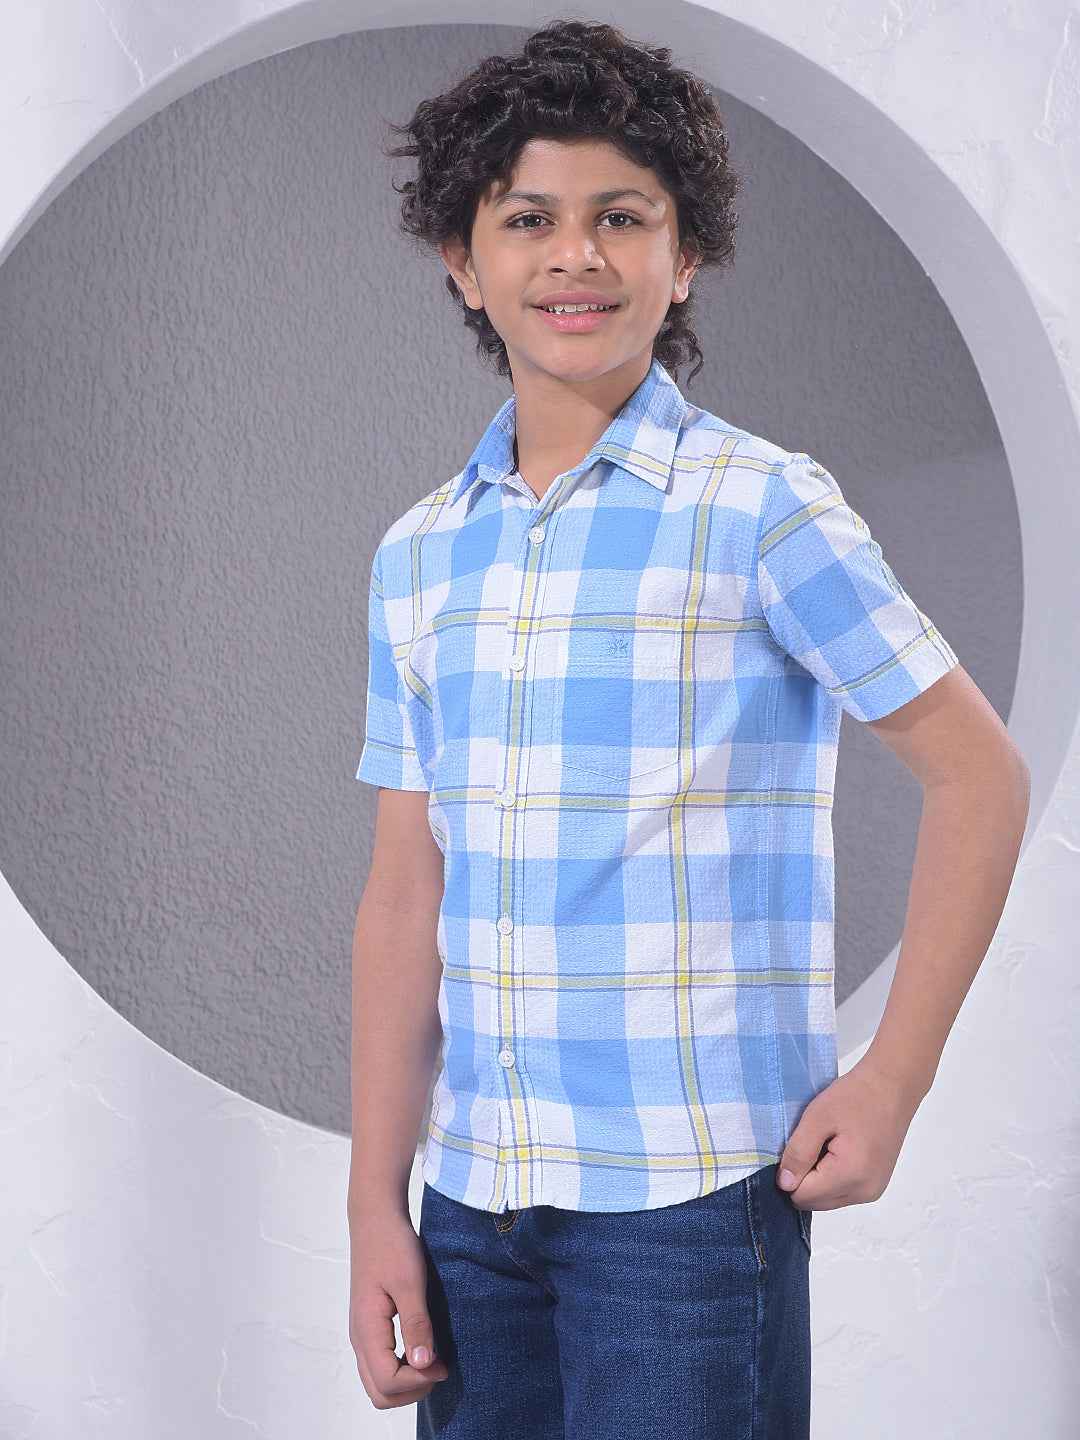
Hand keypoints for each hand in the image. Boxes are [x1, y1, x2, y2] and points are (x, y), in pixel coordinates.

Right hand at [348, 1205, 449, 1409]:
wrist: (376, 1219)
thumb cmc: (393, 1246)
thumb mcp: (410, 1283)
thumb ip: (416, 1324)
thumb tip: (424, 1364)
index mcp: (366, 1330)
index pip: (387, 1382)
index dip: (418, 1382)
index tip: (443, 1364)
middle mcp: (359, 1338)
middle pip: (379, 1392)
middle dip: (412, 1390)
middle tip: (439, 1367)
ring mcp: (362, 1333)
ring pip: (378, 1382)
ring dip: (407, 1382)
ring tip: (434, 1360)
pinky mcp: (369, 1326)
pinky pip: (380, 1364)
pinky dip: (401, 1370)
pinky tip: (423, 1348)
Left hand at [774, 1055, 925, 1210]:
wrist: (891, 1087)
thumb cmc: (854, 1097)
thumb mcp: (817, 1118)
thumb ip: (798, 1153)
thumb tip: (784, 1185)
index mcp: (850, 1176)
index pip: (802, 1196)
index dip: (790, 1173)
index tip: (798, 1145)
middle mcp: (864, 1192)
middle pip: (815, 1202)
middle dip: (804, 1177)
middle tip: (813, 1142)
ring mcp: (872, 1192)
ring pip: (827, 1199)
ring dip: (818, 1177)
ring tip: (828, 1144)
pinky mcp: (875, 1186)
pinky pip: (842, 1192)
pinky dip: (832, 1176)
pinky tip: (839, 1149)